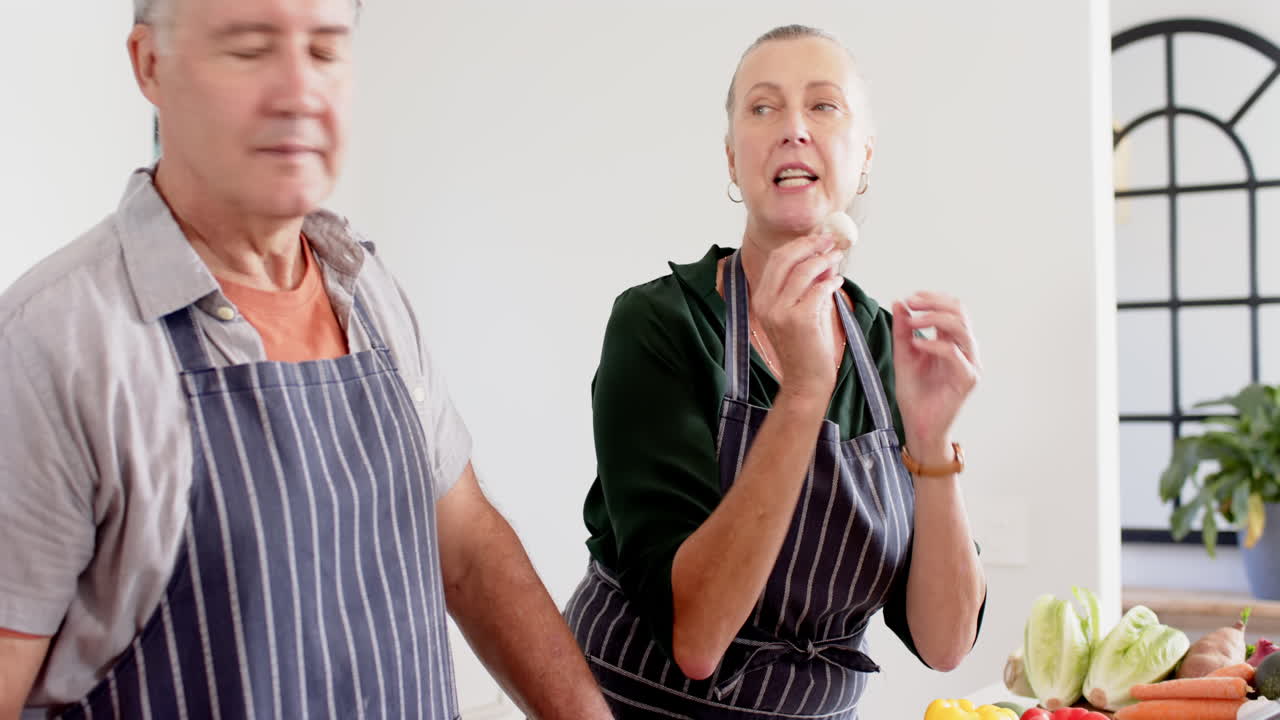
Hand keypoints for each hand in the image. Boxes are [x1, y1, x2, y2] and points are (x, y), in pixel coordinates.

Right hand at [751, 234, 844, 400]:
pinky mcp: (798, 320)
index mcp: (761, 299)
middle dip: (810, 245)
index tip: (818, 237)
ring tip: (838, 257)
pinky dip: (831, 282)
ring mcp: (780, 312)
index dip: (799, 245)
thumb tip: (824, 257)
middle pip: (785, 259)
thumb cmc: (806, 347)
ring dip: (824, 260)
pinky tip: (838, 281)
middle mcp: (765, 304)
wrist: (806, 381)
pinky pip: (817, 290)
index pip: (776, 260)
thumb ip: (810, 285)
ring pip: (802, 271)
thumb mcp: (805, 310)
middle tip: (830, 240)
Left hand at [892, 292, 980, 463]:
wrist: (918, 425)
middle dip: (935, 304)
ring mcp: (969, 364)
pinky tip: (916, 344)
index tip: (911, 297)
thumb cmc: (914, 393)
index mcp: (952, 342)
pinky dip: (935, 345)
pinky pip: (955, 354)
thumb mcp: (903, 355)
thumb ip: (903, 331)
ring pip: (961, 329)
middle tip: (912, 303)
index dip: (934, 299)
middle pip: (961, 314)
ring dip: (935, 319)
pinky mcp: (967, 379)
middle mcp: (965, 350)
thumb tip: (900, 302)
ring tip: (913, 320)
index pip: (953, 309)